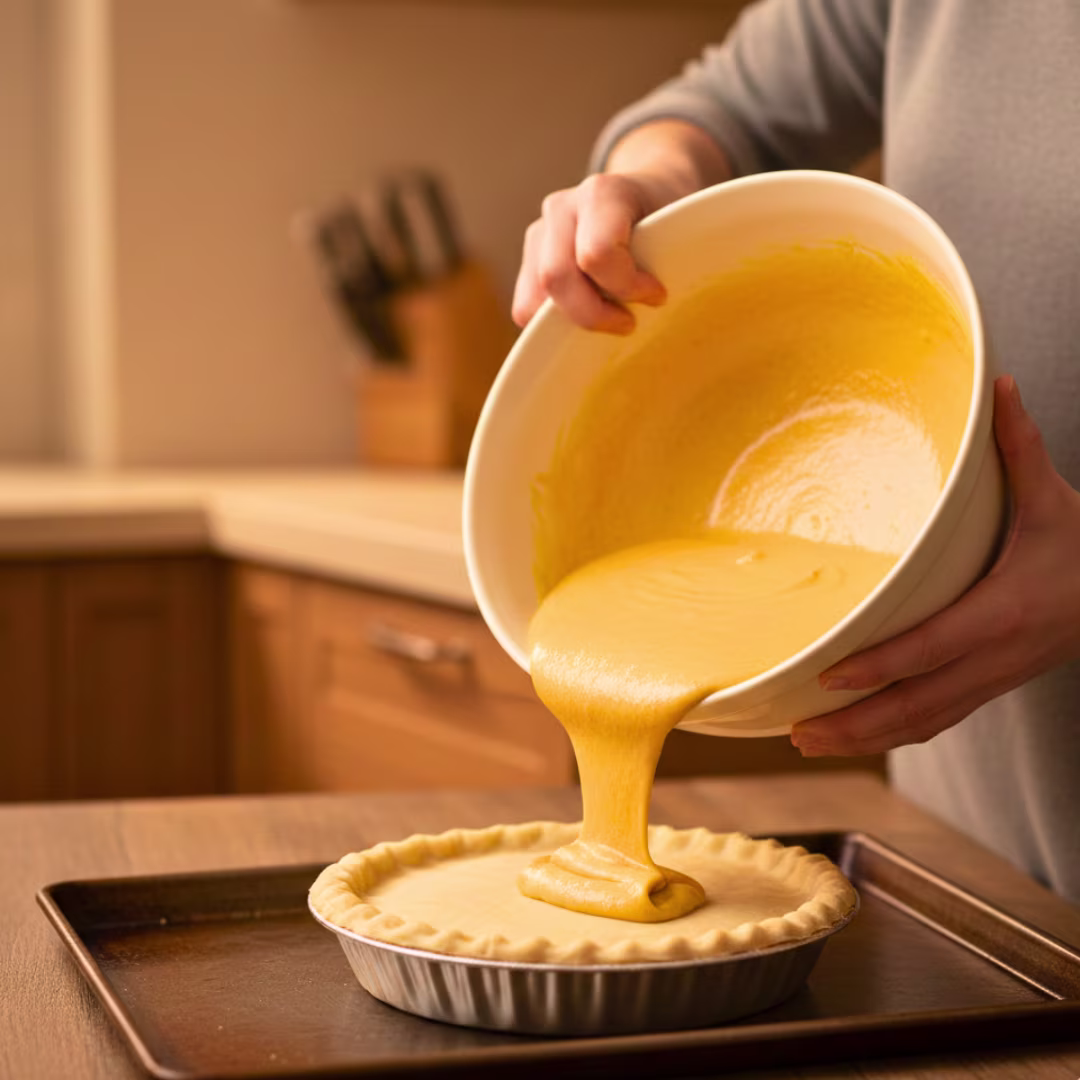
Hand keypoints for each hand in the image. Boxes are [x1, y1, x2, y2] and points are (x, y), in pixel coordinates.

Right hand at [511, 119, 732, 333]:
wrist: (650, 189)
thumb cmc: (672, 215)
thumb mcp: (684, 224)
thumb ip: (669, 254)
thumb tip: (659, 306)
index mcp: (603, 192)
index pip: (596, 254)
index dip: (626, 287)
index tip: (657, 296)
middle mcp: (562, 207)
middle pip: (556, 278)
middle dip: (593, 314)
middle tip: (629, 323)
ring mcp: (540, 231)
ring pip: (535, 297)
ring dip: (573, 321)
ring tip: (609, 317)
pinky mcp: (530, 257)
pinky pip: (527, 304)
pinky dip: (554, 324)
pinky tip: (589, 313)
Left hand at [791, 375, 1079, 756]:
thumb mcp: (1055, 500)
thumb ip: (1019, 449)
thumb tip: (998, 385)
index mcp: (1004, 610)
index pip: (932, 645)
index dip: (881, 664)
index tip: (830, 675)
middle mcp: (996, 656)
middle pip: (917, 703)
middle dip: (856, 723)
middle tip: (797, 730)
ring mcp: (993, 680)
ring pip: (924, 722)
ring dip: (866, 738)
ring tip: (808, 741)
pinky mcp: (990, 687)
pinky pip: (937, 720)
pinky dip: (894, 734)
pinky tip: (855, 738)